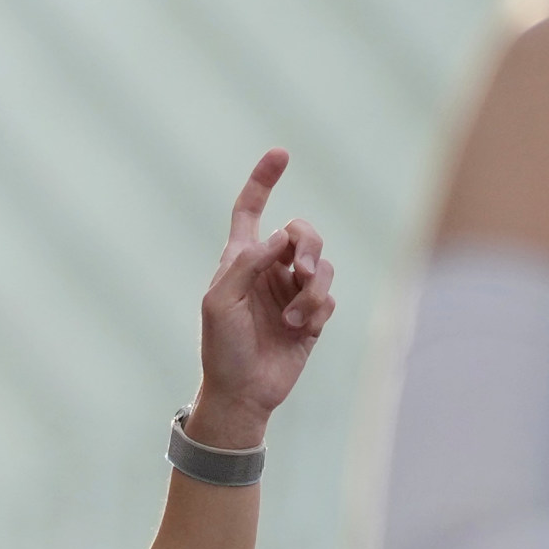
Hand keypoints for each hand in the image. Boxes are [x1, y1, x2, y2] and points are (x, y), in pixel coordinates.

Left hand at [191, 151, 333, 444]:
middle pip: (302, 231)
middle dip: (308, 243)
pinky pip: (328, 296)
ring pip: (322, 264)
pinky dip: (317, 308)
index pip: (251, 210)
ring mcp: (292, 292)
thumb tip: (280, 237)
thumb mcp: (220, 302)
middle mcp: (269, 270)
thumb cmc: (221, 349)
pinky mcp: (311, 316)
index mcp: (240, 260)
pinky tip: (300, 328)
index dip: (264, 181)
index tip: (281, 153)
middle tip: (302, 269)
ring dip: (313, 287)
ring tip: (294, 316)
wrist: (242, 394)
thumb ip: (246, 263)